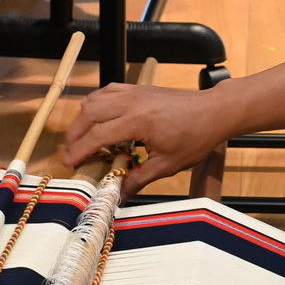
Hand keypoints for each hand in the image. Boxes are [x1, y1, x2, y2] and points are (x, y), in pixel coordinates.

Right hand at [60, 81, 233, 194]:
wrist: (214, 111)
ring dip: (83, 117)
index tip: (69, 163)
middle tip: (71, 152)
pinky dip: (97, 103)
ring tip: (82, 137)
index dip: (80, 150)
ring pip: (95, 98)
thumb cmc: (195, 137)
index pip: (98, 135)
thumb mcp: (168, 165)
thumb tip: (119, 196)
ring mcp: (134, 92)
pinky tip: (98, 117)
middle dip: (75, 133)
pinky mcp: (139, 88)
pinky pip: (108, 90)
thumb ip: (139, 179)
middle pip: (89, 113)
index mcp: (138, 122)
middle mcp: (132, 102)